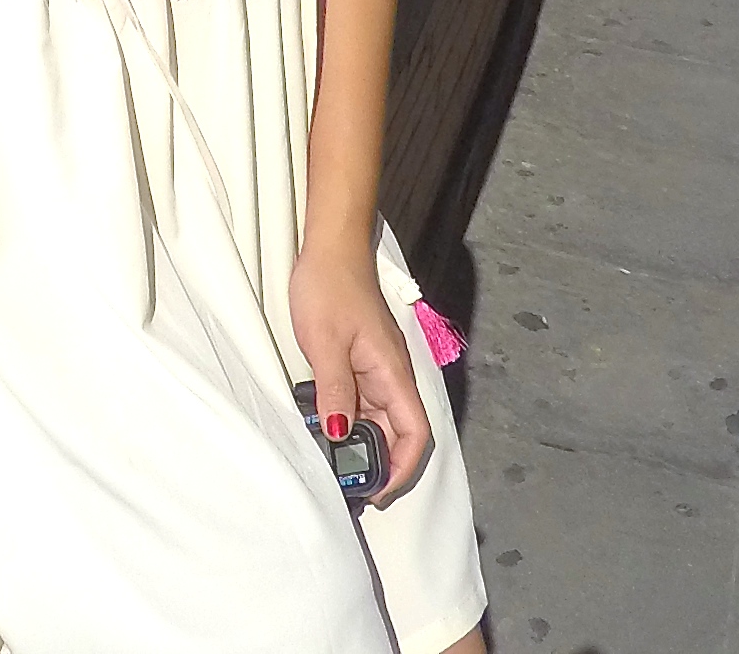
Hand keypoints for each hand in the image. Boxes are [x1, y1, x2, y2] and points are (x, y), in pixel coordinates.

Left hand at [286, 246, 434, 511]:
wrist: (328, 248)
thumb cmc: (330, 288)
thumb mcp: (326, 343)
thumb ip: (335, 389)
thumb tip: (341, 434)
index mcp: (392, 373)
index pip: (414, 432)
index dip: (403, 467)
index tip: (377, 490)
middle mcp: (390, 376)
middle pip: (397, 432)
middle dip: (379, 463)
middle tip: (346, 485)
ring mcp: (375, 369)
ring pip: (377, 419)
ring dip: (360, 443)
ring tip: (332, 464)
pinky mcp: (359, 362)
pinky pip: (361, 401)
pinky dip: (347, 419)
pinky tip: (324, 428)